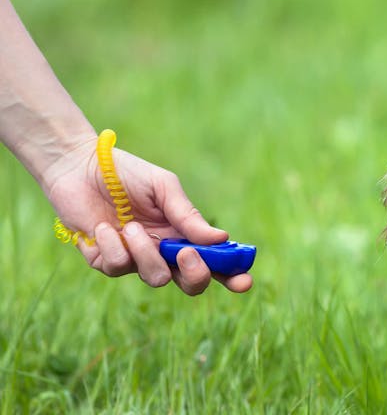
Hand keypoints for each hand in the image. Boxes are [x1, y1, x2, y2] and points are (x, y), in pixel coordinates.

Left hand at [44, 135, 252, 294]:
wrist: (79, 166)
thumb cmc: (127, 174)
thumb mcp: (163, 187)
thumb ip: (188, 215)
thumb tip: (221, 239)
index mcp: (184, 234)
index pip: (214, 262)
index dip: (232, 275)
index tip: (244, 280)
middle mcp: (163, 252)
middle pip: (189, 283)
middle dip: (195, 275)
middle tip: (189, 255)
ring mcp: (135, 259)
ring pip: (154, 277)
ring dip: (146, 253)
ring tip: (131, 226)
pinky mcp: (105, 261)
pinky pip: (117, 268)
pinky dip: (112, 246)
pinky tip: (103, 227)